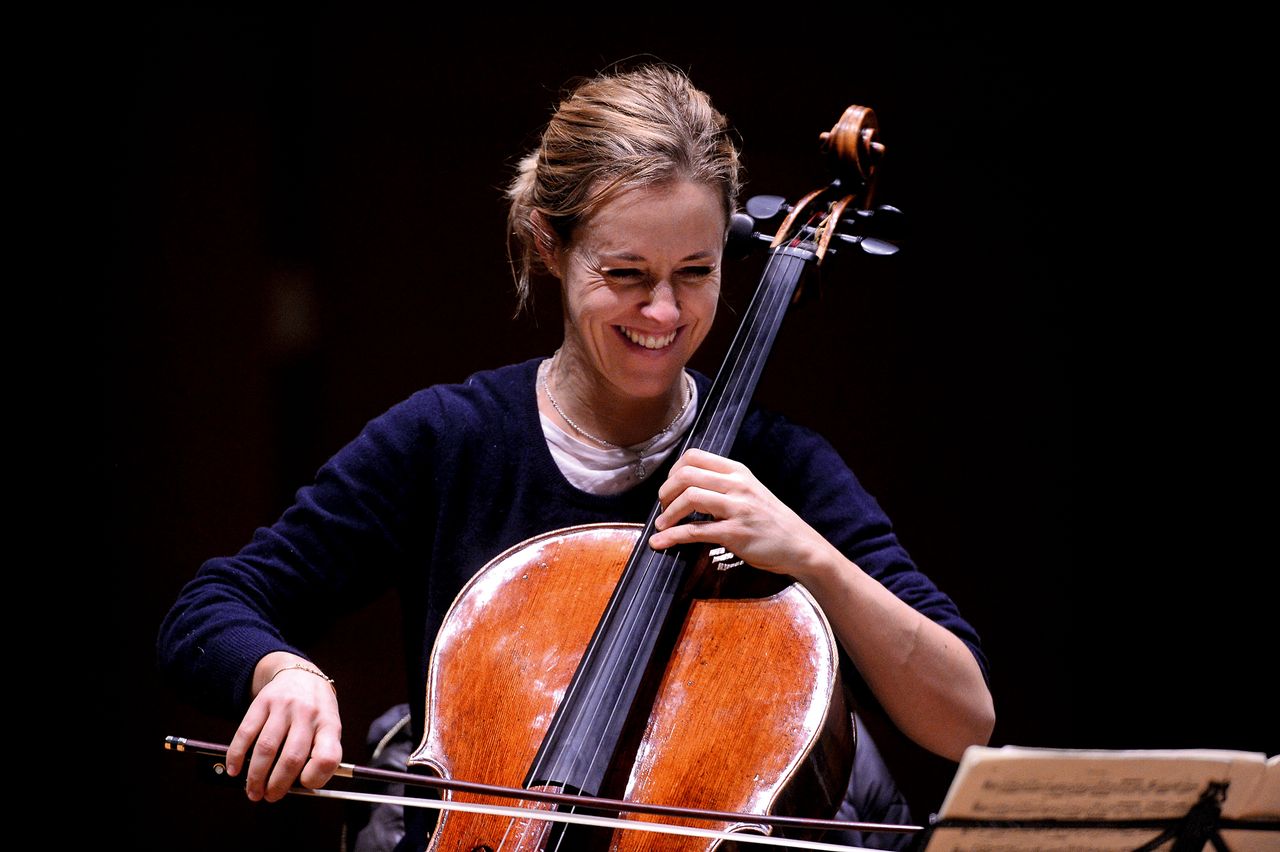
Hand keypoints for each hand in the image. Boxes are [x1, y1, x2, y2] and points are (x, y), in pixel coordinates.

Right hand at [225, 652, 342, 801]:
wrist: (301, 675)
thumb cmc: (316, 711)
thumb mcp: (328, 728)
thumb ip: (319, 754)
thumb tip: (299, 787)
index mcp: (329, 725)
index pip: (327, 757)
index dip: (315, 778)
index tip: (303, 786)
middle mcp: (308, 714)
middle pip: (292, 758)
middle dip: (277, 785)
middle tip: (269, 796)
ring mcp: (285, 706)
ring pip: (266, 748)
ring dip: (255, 776)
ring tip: (252, 790)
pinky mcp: (263, 701)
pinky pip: (246, 732)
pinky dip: (236, 755)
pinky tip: (234, 769)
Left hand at [648, 449, 836, 580]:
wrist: (799, 545)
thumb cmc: (770, 520)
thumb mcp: (749, 491)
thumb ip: (722, 484)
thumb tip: (685, 487)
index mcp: (738, 471)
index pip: (694, 456)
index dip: (673, 471)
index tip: (669, 488)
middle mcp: (737, 484)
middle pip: (686, 475)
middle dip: (665, 492)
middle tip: (663, 507)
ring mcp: (737, 508)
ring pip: (689, 498)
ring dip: (667, 513)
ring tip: (662, 524)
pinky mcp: (735, 533)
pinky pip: (695, 531)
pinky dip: (672, 536)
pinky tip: (661, 542)